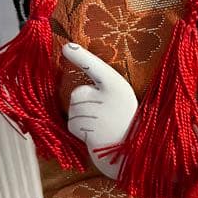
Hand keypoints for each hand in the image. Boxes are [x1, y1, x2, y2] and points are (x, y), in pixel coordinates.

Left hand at [63, 43, 137, 178]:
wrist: (130, 151)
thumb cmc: (125, 118)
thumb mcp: (120, 95)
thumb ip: (101, 85)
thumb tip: (76, 76)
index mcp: (117, 86)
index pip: (96, 67)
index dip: (81, 56)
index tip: (68, 46)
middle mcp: (105, 98)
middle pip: (79, 92)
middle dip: (87, 102)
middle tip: (107, 112)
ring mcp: (92, 114)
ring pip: (74, 108)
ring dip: (84, 116)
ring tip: (103, 124)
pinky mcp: (82, 129)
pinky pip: (72, 122)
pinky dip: (80, 128)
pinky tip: (96, 133)